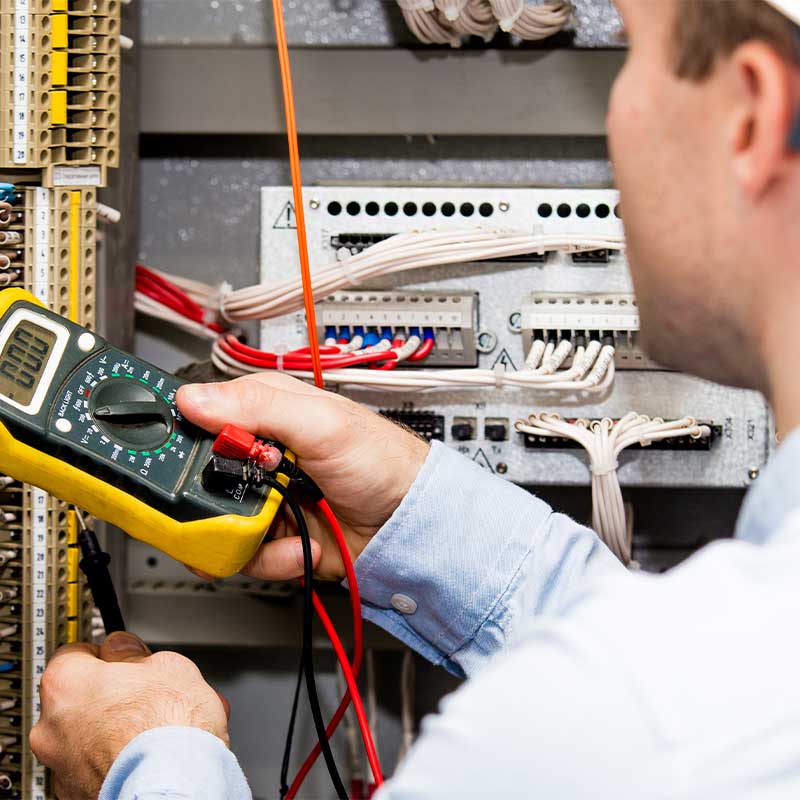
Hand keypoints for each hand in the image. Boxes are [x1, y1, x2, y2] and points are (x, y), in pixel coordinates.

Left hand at [30, 632, 229, 799]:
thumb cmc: (168, 728)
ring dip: (117, 730)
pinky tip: (152, 755)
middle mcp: (52, 728)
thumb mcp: (167, 665)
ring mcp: (62, 767)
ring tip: (162, 729)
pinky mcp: (78, 797)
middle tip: (149, 694)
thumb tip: (126, 651)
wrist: (174, 785)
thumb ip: (136, 654)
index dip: (107, 654)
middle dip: (113, 695)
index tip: (125, 656)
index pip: (74, 653)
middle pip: (81, 699)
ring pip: (89, 737)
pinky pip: (97, 767)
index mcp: (66, 684)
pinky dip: (118, 760)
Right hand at [177, 373, 428, 580]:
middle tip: (234, 510)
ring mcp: (265, 498)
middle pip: (198, 481)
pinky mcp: (274, 536)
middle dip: (210, 505)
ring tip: (282, 531)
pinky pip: (244, 556)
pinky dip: (270, 560)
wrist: (409, 524)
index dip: (184, 443)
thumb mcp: (323, 423)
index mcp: (264, 415)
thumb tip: (194, 398)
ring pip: (215, 525)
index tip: (177, 465)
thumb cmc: (382, 461)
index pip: (202, 421)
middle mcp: (259, 456)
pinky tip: (301, 548)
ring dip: (246, 538)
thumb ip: (260, 407)